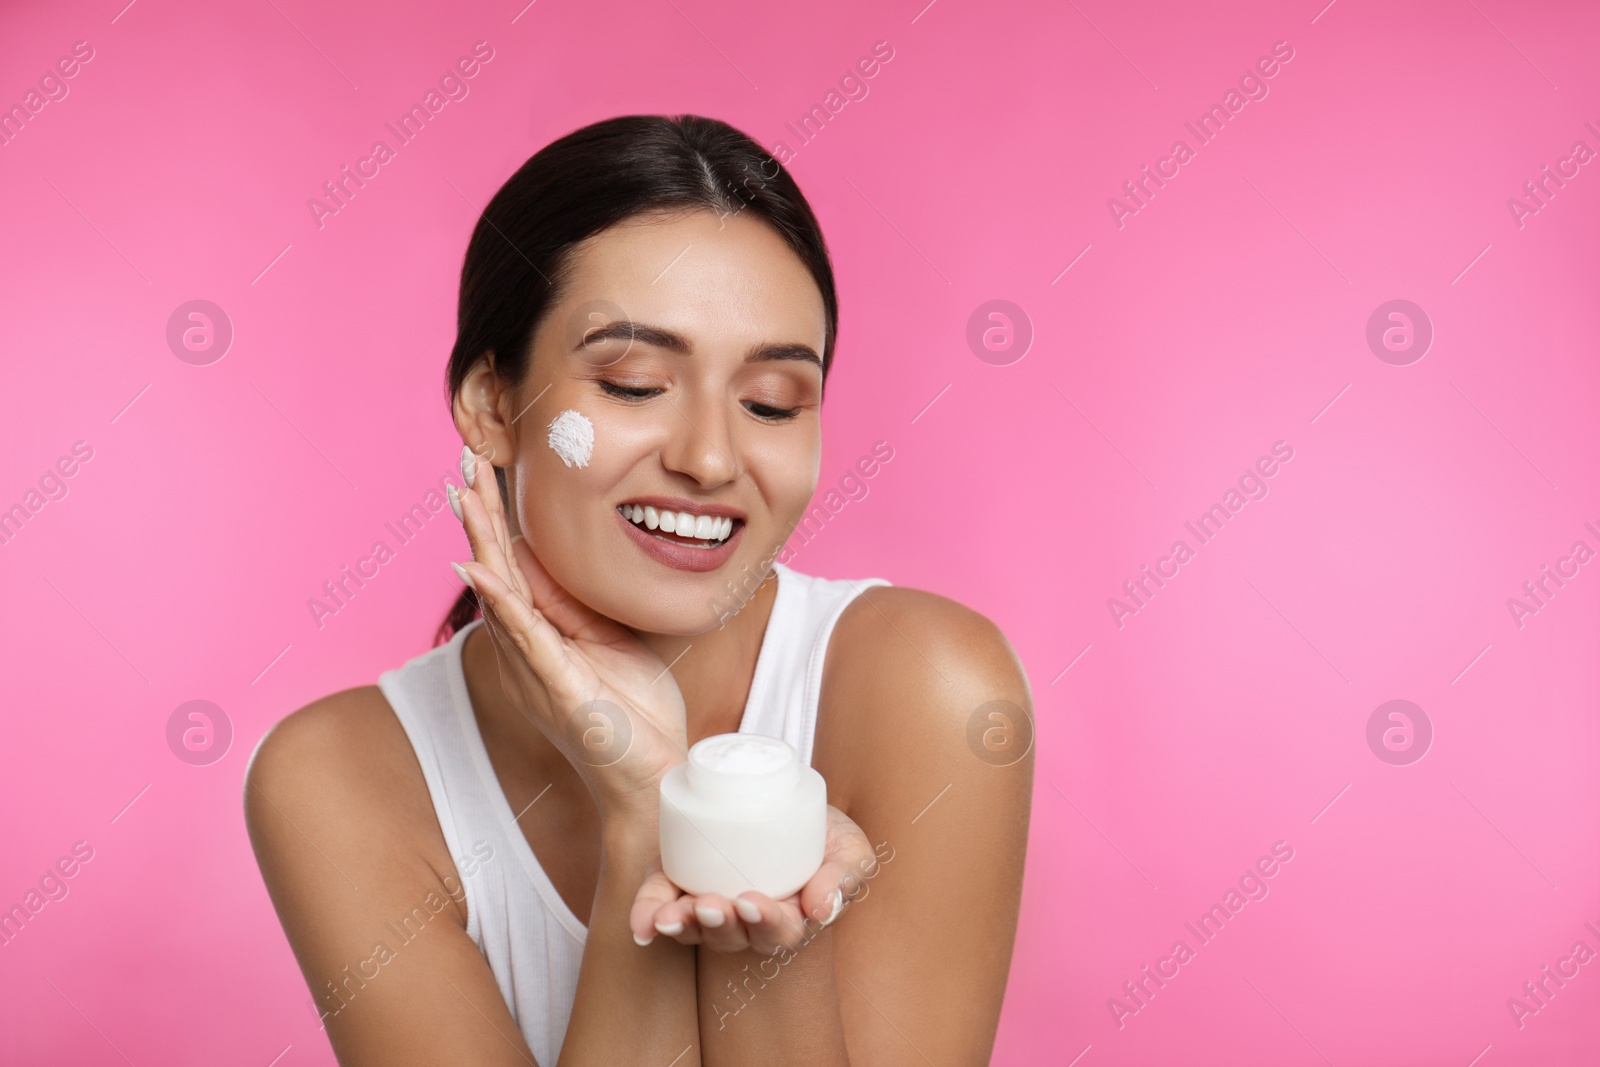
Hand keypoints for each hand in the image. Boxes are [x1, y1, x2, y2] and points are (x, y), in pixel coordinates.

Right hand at [451, 446, 687, 818]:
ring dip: (481, 542)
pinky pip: (527, 638)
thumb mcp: (611, 646)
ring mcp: (539, 669)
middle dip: (481, 514)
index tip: (483, 469)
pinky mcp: (559, 688)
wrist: (654, 779)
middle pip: (497, 569)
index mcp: (544, 636)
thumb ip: (579, 610)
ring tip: (462, 497)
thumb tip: (554, 565)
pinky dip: (503, 602)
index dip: (498, 517)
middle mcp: (529, 650)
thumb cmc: (636, 717)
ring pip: (503, 594)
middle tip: (463, 462)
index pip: (514, 564)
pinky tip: (481, 571)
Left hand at [629, 804, 877, 952]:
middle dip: (720, 926)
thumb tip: (823, 910)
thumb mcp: (849, 846)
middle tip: (712, 906)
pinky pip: (660, 905)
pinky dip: (649, 915)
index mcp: (788, 918)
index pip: (779, 933)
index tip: (753, 902)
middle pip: (731, 936)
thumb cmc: (822, 831)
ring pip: (694, 928)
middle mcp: (745, 920)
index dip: (766, 923)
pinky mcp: (679, 884)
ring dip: (684, 925)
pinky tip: (644, 924)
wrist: (776, 790)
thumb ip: (847, 874)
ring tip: (675, 914)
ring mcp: (710, 903)